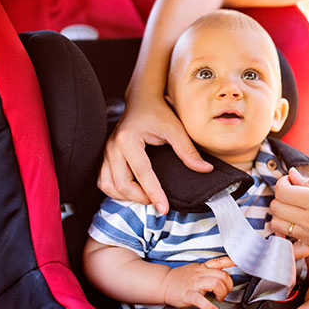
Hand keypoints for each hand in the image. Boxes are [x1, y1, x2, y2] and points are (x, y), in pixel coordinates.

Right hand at [97, 93, 211, 212]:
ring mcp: (106, 152)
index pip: (142, 173)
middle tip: (158, 202)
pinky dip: (116, 191)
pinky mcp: (105, 157)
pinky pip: (104, 181)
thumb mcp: (175, 129)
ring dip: (126, 197)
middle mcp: (113, 147)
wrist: (142, 100)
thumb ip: (188, 151)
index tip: (164, 208)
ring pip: (108, 186)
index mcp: (128, 140)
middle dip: (139, 198)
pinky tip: (132, 191)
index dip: (153, 193)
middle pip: (121, 184)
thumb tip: (205, 169)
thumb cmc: (157, 112)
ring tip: (146, 197)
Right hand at [161, 256, 234, 308]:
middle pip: (222, 275)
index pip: (219, 261)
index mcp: (203, 267)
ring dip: (222, 292)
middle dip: (229, 285)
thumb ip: (209, 270)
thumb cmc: (180, 278)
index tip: (239, 263)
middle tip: (225, 292)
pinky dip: (209, 306)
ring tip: (219, 298)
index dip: (231, 261)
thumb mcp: (196, 268)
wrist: (163, 283)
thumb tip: (223, 272)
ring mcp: (195, 284)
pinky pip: (201, 300)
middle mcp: (200, 273)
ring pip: (215, 283)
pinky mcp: (189, 295)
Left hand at [270, 168, 308, 257]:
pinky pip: (290, 250)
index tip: (291, 181)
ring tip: (293, 210)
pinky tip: (293, 230)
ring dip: (281, 216)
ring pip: (277, 227)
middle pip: (276, 208)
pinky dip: (286, 241)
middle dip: (281, 197)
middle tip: (293, 194)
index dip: (283, 183)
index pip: (282, 191)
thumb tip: (291, 176)